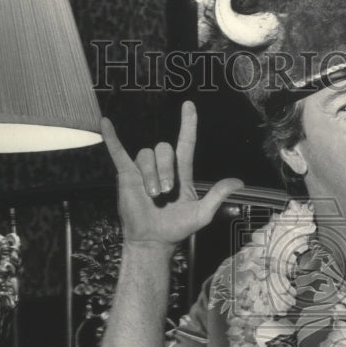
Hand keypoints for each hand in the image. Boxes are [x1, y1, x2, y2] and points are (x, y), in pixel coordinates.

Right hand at [100, 102, 243, 247]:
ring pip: (146, 154)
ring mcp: (143, 170)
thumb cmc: (177, 228)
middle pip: (164, 149)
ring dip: (150, 174)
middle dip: (165, 170)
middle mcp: (162, 167)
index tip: (189, 106)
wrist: (153, 240)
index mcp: (181, 172)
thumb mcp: (202, 213)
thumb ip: (218, 195)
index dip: (188, 124)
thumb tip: (239, 182)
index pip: (186, 142)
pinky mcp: (126, 175)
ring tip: (152, 195)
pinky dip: (112, 138)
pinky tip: (106, 123)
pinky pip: (118, 152)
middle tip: (165, 193)